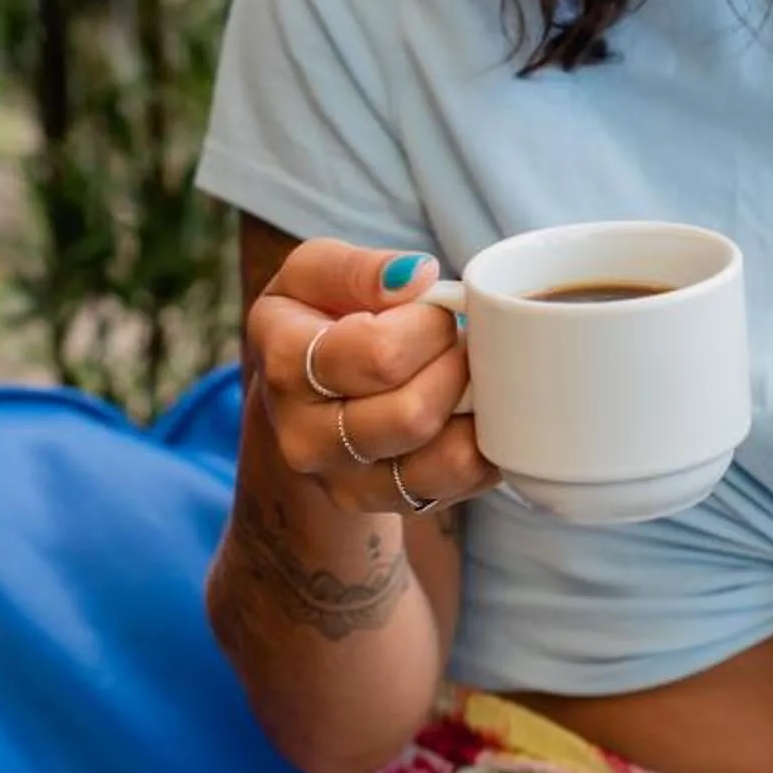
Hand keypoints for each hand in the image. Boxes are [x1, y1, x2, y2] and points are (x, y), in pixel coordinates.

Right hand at [248, 239, 498, 515]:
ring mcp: (347, 482)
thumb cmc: (316, 323)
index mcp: (286, 365)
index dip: (427, 325)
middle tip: (453, 342)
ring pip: (444, 459)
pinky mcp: (389, 504)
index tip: (430, 310)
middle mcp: (306, 437)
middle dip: (454, 365)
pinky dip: (485, 445)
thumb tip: (416, 276)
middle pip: (413, 414)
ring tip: (464, 375)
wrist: (298, 406)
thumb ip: (357, 267)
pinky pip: (463, 482)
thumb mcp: (314, 275)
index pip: (379, 355)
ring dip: (475, 408)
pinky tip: (472, 412)